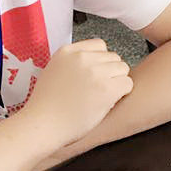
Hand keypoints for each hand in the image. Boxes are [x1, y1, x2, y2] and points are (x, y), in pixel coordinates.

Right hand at [17, 38, 131, 150]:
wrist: (42, 125)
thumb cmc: (46, 106)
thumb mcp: (54, 71)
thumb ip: (73, 63)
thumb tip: (95, 64)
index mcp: (67, 51)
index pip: (100, 45)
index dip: (101, 61)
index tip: (95, 75)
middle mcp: (82, 58)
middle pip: (114, 57)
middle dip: (110, 72)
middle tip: (100, 89)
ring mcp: (95, 72)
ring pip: (123, 69)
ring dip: (118, 82)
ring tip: (104, 96)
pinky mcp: (106, 89)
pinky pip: (127, 84)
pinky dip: (122, 94)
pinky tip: (109, 103)